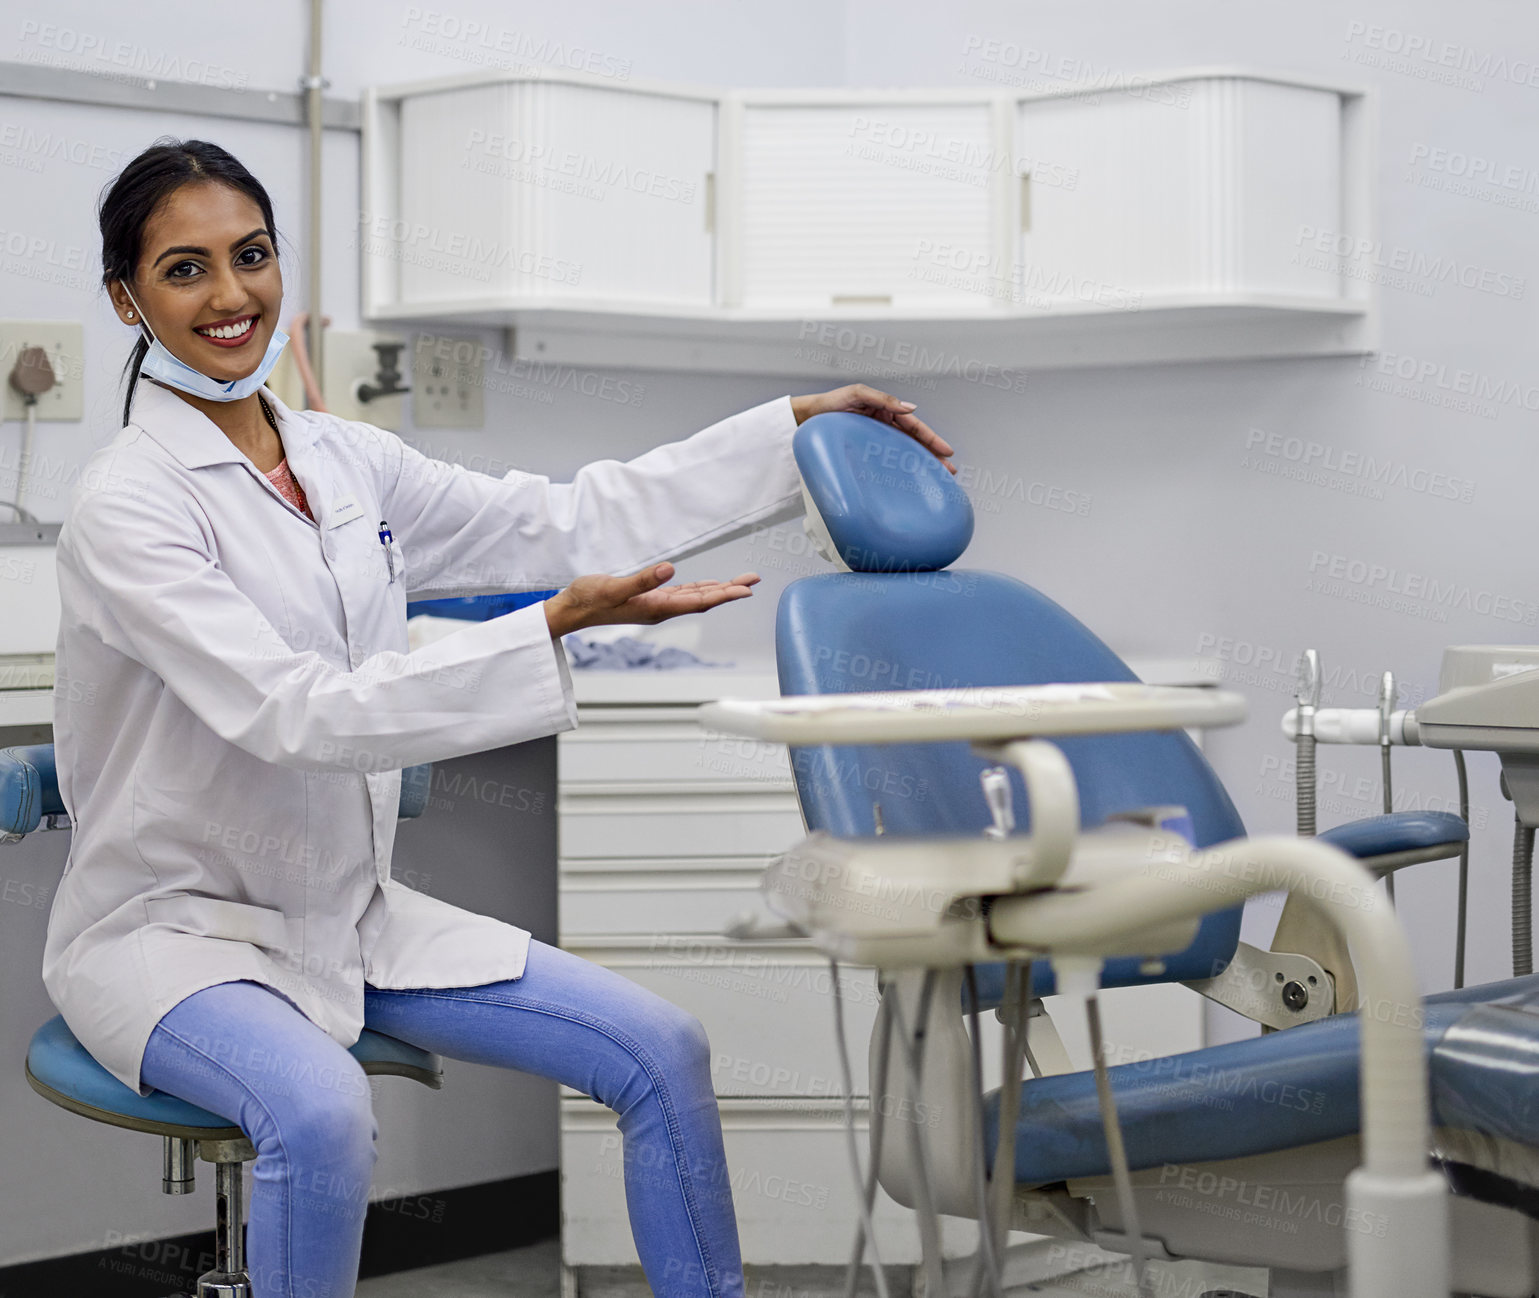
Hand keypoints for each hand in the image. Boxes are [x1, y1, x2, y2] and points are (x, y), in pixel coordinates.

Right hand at [545, 562, 760, 637]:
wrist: (572, 610)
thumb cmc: (589, 599)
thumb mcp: (614, 587)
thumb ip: (642, 580)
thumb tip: (671, 570)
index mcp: (657, 608)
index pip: (699, 602)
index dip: (725, 595)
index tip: (747, 590)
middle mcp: (662, 609)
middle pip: (704, 600)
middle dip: (730, 590)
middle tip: (754, 580)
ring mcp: (656, 605)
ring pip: (696, 597)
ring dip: (719, 590)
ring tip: (741, 582)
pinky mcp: (649, 599)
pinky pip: (682, 594)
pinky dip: (700, 589)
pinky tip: (709, 586)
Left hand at [790, 383, 955, 474]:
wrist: (807, 419)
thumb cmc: (830, 404)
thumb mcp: (857, 394)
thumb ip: (883, 399)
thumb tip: (910, 407)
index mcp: (886, 411)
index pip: (914, 426)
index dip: (931, 439)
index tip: (946, 452)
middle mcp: (884, 425)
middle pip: (914, 442)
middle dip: (933, 456)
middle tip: (949, 472)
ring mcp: (875, 439)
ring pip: (903, 453)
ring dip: (920, 465)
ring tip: (936, 479)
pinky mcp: (865, 451)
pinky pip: (886, 461)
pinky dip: (899, 470)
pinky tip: (907, 481)